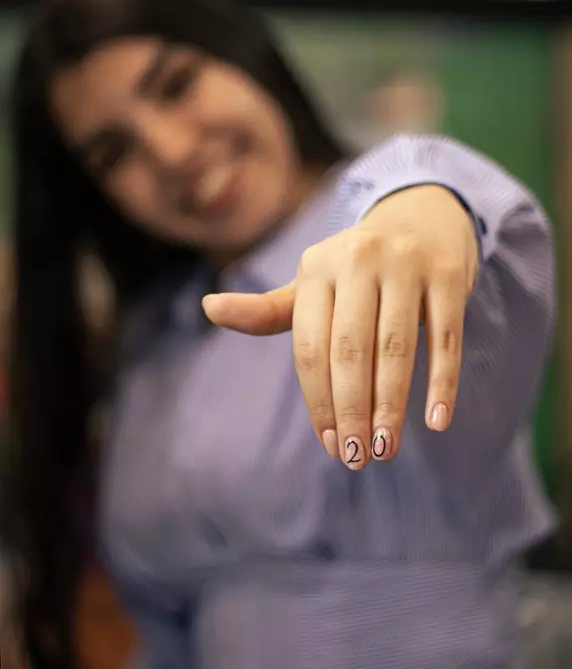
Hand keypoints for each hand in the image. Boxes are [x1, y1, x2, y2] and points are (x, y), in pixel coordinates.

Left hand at [203, 185, 478, 468]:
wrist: (421, 218)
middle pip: (351, 351)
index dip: (319, 402)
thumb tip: (208, 308)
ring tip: (386, 449)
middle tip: (357, 459)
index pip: (310, 347)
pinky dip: (442, 382)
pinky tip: (436, 421)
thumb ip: (267, 310)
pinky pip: (446, 336)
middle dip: (352, 411)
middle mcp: (358, 258)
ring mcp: (406, 263)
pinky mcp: (448, 273)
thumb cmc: (357, 268)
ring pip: (396, 347)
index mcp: (317, 267)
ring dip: (391, 406)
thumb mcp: (313, 285)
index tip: (331, 445)